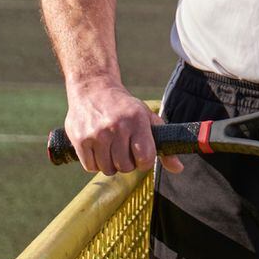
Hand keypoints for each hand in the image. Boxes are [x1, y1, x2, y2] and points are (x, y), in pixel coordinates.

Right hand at [64, 81, 183, 175]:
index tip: (141, 156)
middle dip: (127, 163)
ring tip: (111, 149)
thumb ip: (163, 145)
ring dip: (111, 164)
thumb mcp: (148, 119)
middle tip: (124, 150)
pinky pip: (91, 167)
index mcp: (137, 120)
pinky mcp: (80, 140)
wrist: (94, 90)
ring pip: (108, 169)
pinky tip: (99, 149)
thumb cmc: (126, 108)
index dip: (144, 162)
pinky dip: (96, 163)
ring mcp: (97, 134)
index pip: (145, 157)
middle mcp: (117, 127)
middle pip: (125, 166)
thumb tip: (179, 169)